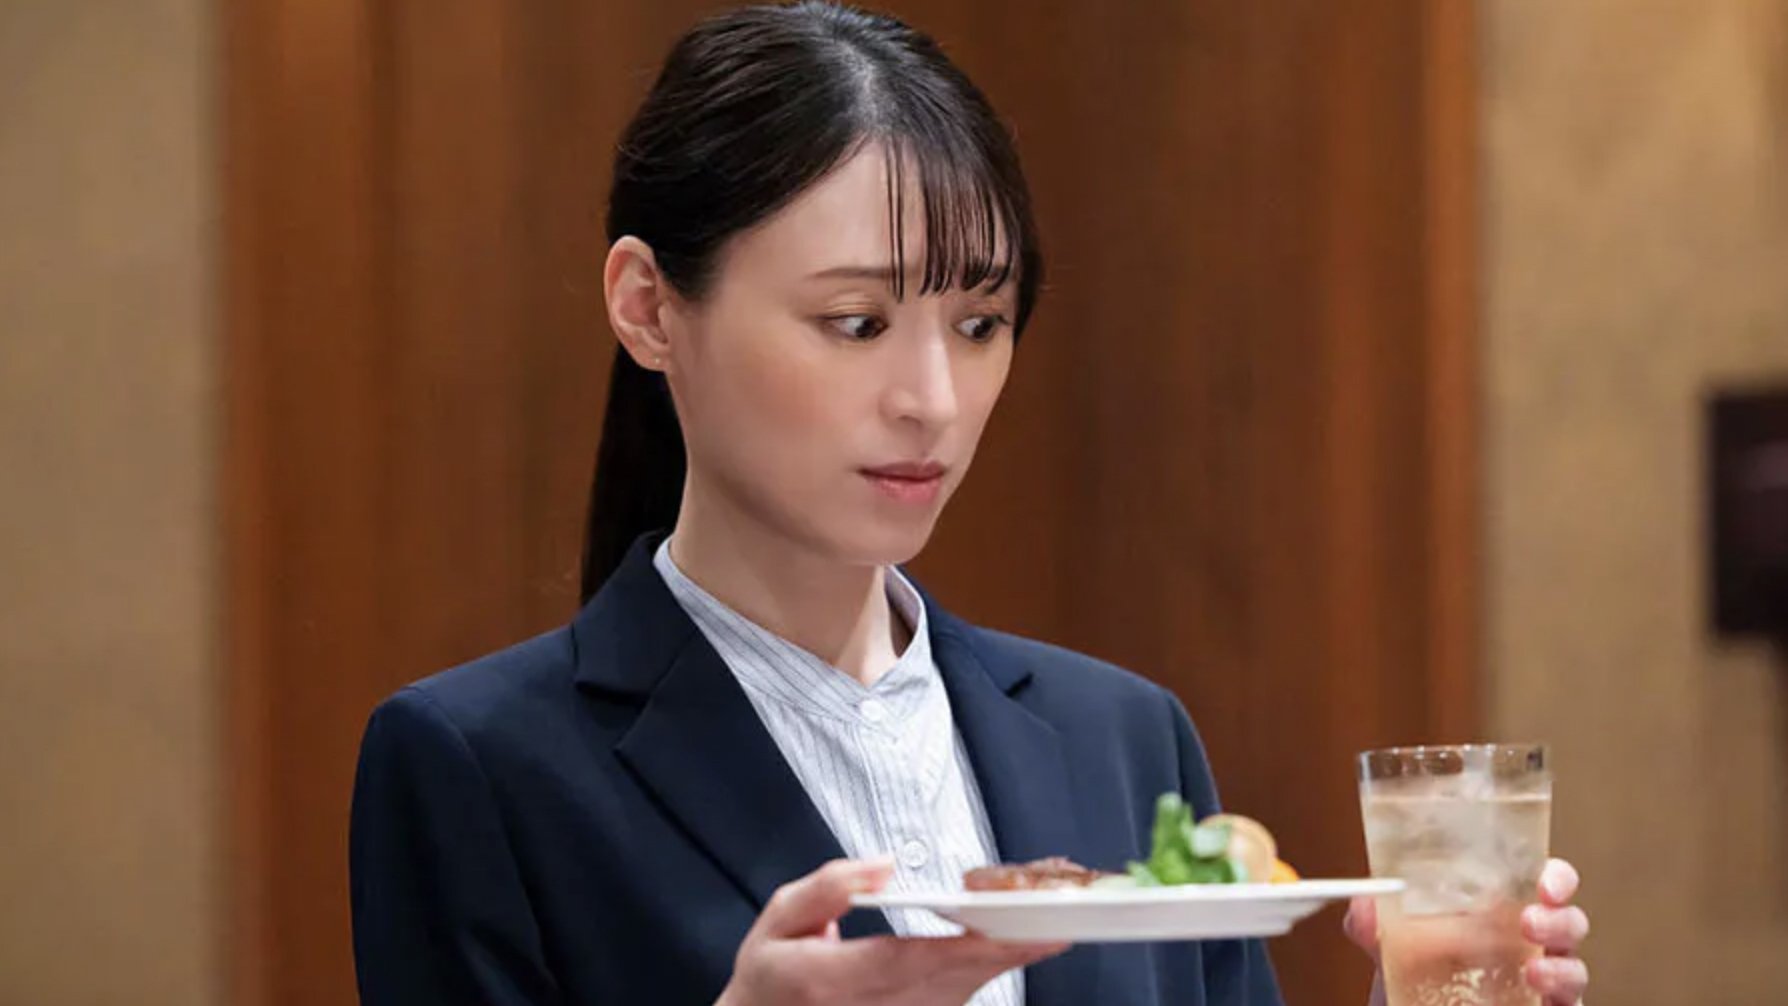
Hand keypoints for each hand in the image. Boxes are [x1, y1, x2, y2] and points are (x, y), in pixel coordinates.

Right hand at [716, 859, 1067, 1005]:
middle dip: (1006, 952)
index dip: (964, 949)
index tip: (1011, 930)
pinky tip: (1013, 949)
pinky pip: (954, 1004)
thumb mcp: (779, 919)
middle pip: (950, 983)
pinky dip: (985, 976)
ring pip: (959, 998)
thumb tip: (882, 865)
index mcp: (828, 980)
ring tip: (1048, 927)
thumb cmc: (772, 974)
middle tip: (1058, 922)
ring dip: (1004, 965)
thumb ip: (827, 889)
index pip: (906, 962)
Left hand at [1344, 857, 1589, 1004]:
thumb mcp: (1393, 944)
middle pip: (1569, 922)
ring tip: (1535, 971)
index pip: (1545, 882)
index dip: (1556, 877)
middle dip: (1559, 919)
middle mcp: (1530, 943)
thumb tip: (1363, 909)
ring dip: (1561, 967)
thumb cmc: (1421, 972)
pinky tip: (1538, 996)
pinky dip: (1560, 1000)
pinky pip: (1568, 1005)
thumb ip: (1375, 923)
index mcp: (1503, 910)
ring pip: (1573, 968)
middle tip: (1529, 921)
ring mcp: (1542, 981)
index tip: (1545, 880)